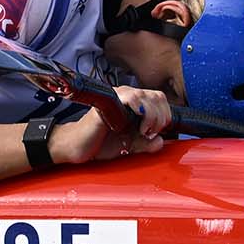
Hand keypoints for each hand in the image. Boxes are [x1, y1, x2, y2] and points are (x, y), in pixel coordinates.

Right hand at [49, 87, 172, 165]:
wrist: (78, 147)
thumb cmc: (100, 144)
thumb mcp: (130, 146)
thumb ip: (146, 144)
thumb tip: (161, 141)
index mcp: (133, 103)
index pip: (159, 99)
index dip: (165, 114)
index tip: (161, 131)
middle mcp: (126, 95)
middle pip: (157, 96)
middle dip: (161, 118)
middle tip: (151, 133)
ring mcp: (116, 96)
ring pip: (146, 96)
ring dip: (152, 116)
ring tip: (144, 132)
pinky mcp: (107, 102)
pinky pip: (130, 97)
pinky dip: (140, 109)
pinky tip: (138, 125)